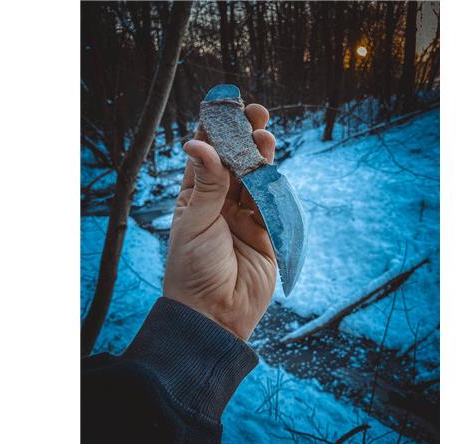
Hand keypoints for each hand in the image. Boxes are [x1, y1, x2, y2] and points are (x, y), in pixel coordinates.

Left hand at [163, 104, 276, 340]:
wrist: (213, 315)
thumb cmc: (192, 270)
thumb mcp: (195, 223)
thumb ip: (207, 184)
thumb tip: (200, 142)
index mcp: (195, 199)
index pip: (207, 156)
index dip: (216, 131)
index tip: (225, 106)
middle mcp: (221, 204)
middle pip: (236, 163)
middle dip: (245, 138)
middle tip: (255, 112)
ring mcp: (245, 219)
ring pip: (257, 180)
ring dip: (261, 157)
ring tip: (264, 135)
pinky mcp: (267, 235)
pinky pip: (272, 206)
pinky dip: (273, 188)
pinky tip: (272, 170)